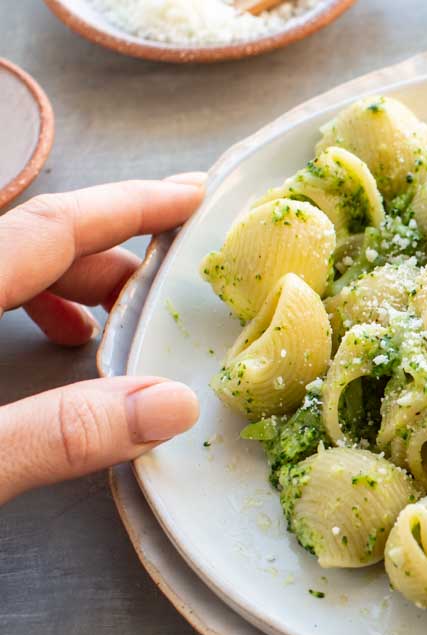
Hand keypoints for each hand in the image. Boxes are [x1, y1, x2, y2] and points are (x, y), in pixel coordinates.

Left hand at [0, 176, 204, 504]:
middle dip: (110, 257)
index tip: (194, 197)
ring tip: (109, 327)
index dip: (131, 206)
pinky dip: (27, 305)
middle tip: (168, 290)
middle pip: (33, 239)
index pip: (55, 227)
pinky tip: (52, 347)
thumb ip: (60, 432)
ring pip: (7, 264)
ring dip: (68, 286)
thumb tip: (176, 406)